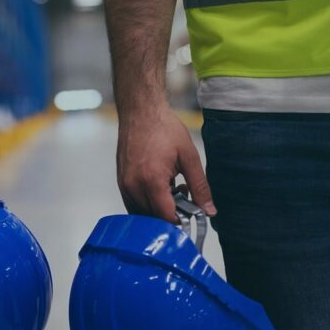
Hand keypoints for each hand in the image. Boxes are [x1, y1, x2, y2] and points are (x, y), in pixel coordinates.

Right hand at [117, 101, 215, 222]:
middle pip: (154, 218)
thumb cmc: (163, 128)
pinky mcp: (121, 182)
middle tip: (183, 192)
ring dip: (159, 209)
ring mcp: (124, 185)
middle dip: (171, 213)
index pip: (166, 217)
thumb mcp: (189, 156)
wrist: (140, 111)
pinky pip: (134, 204)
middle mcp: (133, 186)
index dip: (181, 218)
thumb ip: (199, 186)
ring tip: (171, 187)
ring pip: (143, 214)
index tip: (191, 210)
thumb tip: (209, 210)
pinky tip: (159, 187)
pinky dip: (148, 203)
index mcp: (151, 180)